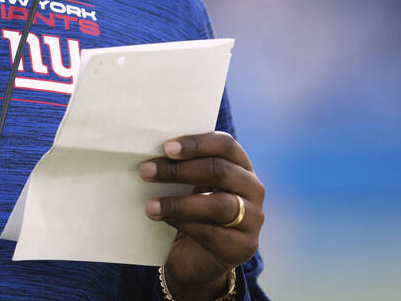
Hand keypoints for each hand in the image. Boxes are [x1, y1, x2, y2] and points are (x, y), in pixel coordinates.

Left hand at [138, 132, 263, 299]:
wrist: (198, 256)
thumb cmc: (192, 209)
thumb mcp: (190, 184)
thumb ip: (182, 167)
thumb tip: (152, 156)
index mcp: (241, 166)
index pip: (225, 145)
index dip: (197, 144)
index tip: (166, 147)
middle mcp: (253, 189)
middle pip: (221, 171)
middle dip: (180, 171)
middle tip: (147, 171)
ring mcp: (253, 219)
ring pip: (219, 205)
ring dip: (179, 203)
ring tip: (150, 205)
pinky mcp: (243, 247)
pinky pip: (213, 233)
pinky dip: (184, 224)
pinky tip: (164, 220)